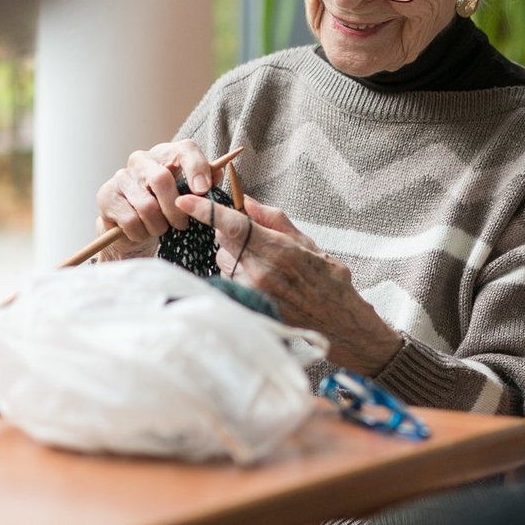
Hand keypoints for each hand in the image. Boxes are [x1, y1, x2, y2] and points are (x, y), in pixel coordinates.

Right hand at [94, 139, 217, 255]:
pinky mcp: (106, 195)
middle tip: (182, 225)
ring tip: (160, 228)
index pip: (185, 150)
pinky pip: (130, 220)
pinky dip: (141, 233)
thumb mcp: (188, 197)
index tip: (204, 191)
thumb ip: (204, 185)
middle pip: (161, 179)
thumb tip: (217, 174)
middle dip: (175, 209)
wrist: (133, 228)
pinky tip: (142, 231)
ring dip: (158, 226)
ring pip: (146, 206)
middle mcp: (141, 160)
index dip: (196, 168)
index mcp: (166, 155)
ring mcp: (121, 176)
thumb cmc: (165, 209)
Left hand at [177, 192, 404, 375]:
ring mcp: (252, 291)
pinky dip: (238, 274)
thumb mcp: (310, 244)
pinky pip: (230, 280)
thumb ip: (275, 221)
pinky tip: (261, 281)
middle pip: (223, 240)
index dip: (205, 211)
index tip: (184, 200)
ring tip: (264, 265)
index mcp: (279, 250)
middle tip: (254, 237)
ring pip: (224, 260)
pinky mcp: (248, 305)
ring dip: (234, 255)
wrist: (340, 324)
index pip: (233, 225)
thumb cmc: (330, 282)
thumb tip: (247, 201)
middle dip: (230, 232)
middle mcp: (261, 272)